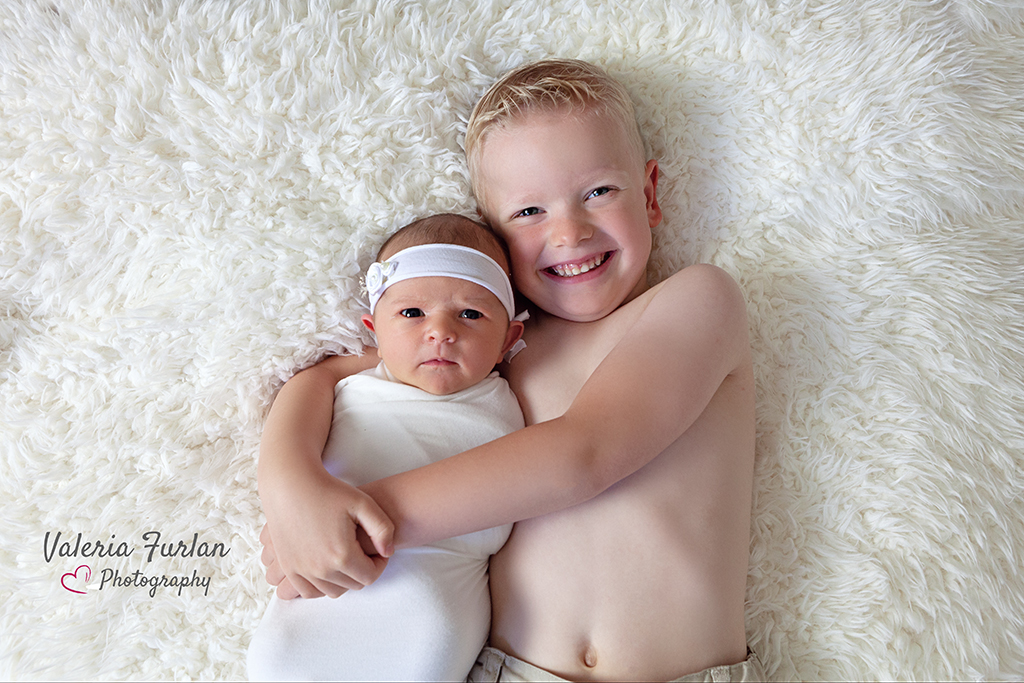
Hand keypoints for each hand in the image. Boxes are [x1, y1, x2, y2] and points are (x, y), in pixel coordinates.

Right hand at [260, 468, 394, 598]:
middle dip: (363, 569)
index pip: (370, 576)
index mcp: (342, 555)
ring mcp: (302, 571)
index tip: (377, 550)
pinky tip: (327, 566)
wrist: (290, 485)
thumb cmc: (328, 491)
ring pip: (333, 591)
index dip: (379, 564)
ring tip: (346, 556)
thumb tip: (388, 552)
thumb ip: (383, 529)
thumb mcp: (364, 503)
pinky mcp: (289, 568)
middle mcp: (321, 569)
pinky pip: (309, 591)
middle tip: (362, 550)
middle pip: (353, 585)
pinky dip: (321, 584)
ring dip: (344, 578)